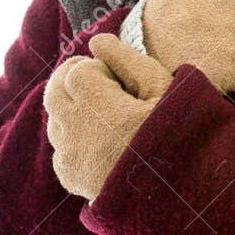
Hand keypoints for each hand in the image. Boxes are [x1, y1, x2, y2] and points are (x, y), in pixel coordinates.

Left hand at [44, 34, 171, 200]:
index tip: (120, 80)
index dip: (97, 69)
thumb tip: (96, 41)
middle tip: (103, 84)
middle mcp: (77, 133)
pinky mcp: (70, 178)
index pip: (76, 72)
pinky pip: (59, 147)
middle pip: (55, 91)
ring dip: (73, 109)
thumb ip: (128, 60)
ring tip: (107, 116)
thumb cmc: (180, 137)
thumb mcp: (165, 91)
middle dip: (75, 81)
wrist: (180, 194)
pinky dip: (73, 139)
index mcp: (101, 109)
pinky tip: (101, 142)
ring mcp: (70, 158)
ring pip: (54, 119)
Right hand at [141, 0, 234, 93]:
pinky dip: (227, 73)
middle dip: (226, 28)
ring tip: (199, 54)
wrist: (142, 63)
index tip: (194, 17)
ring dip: (227, 51)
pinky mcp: (234, 67)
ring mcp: (233, 40)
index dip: (215, 9)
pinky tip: (205, 70)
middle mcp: (226, 9)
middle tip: (196, 37)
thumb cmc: (162, 20)